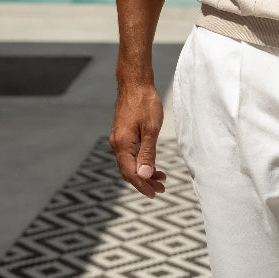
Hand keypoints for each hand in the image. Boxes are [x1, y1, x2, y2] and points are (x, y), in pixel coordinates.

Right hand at [109, 81, 165, 199]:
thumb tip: (145, 175)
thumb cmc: (145, 103)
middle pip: (129, 171)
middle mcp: (117, 144)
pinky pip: (130, 155)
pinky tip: (151, 163)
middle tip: (161, 189)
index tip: (155, 193)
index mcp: (123, 145)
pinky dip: (141, 162)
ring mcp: (119, 139)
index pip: (131, 173)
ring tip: (160, 178)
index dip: (143, 186)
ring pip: (130, 163)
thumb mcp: (151, 129)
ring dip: (144, 172)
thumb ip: (148, 153)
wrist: (135, 84)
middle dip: (144, 182)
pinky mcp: (122, 134)